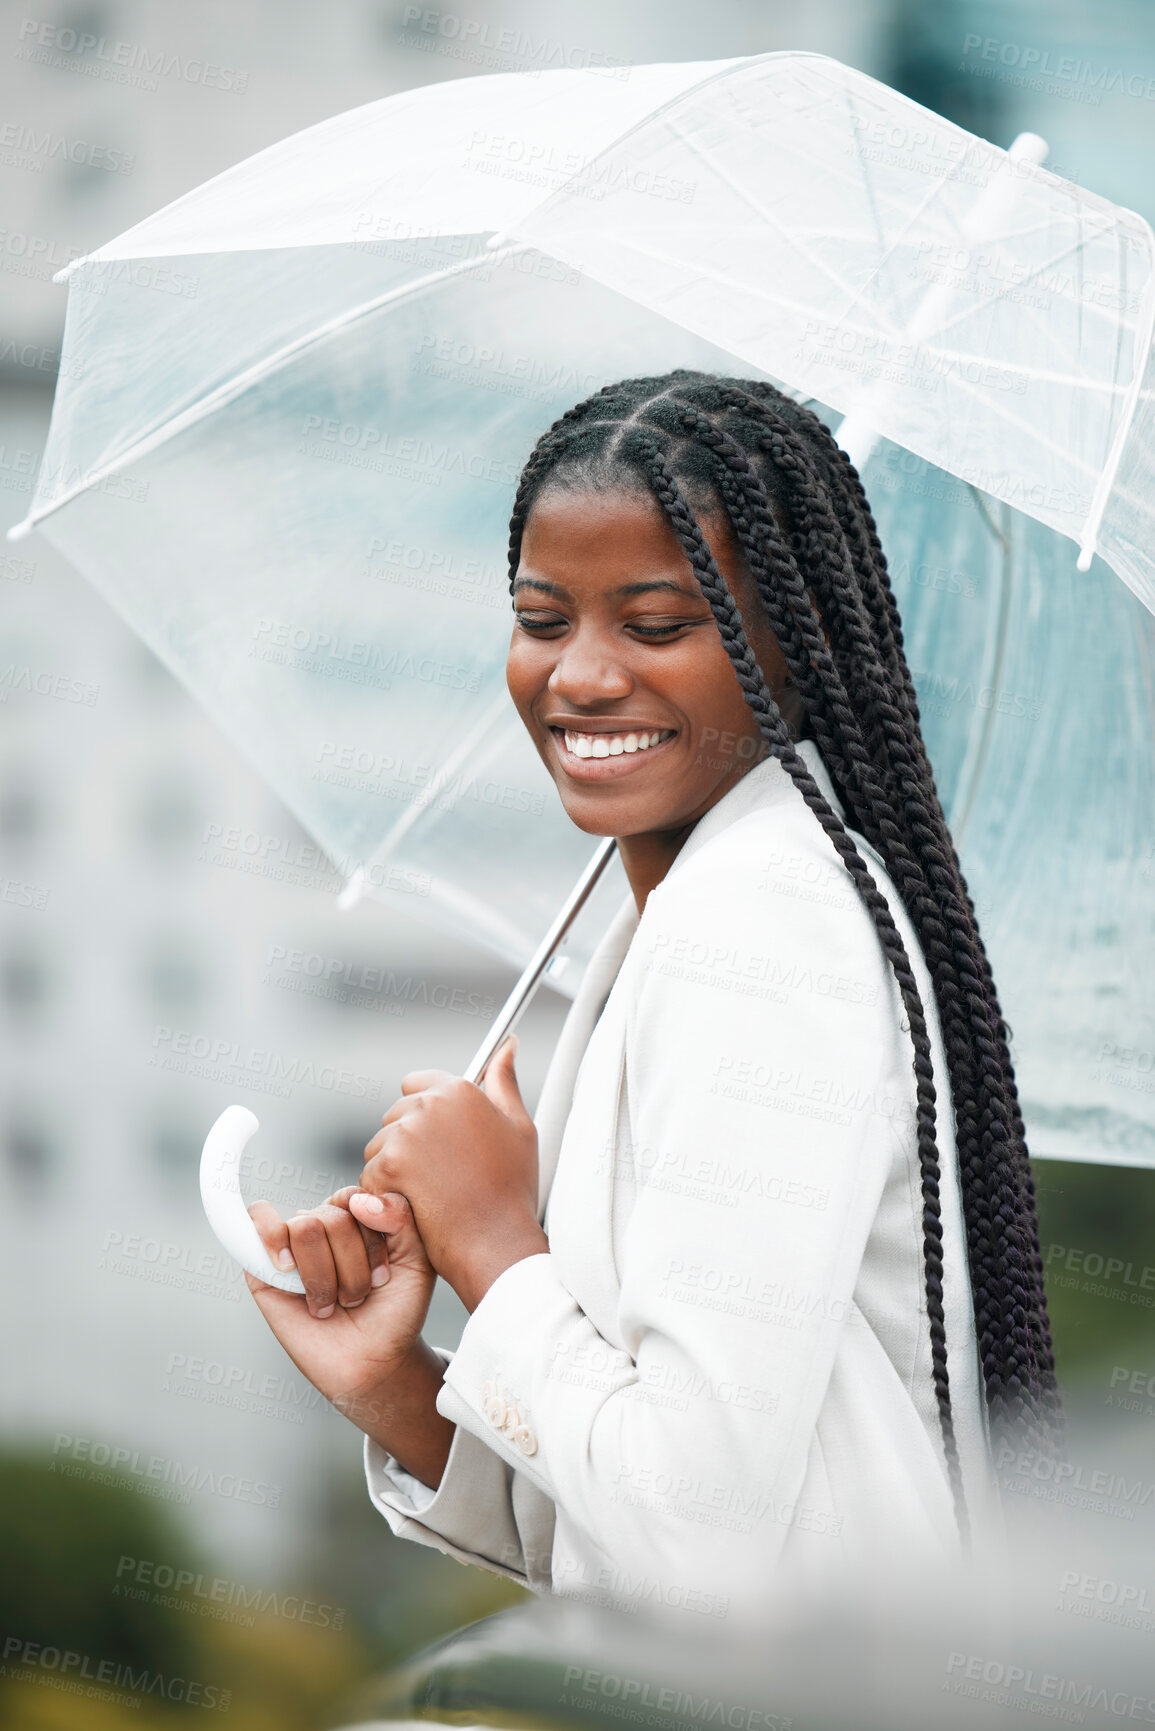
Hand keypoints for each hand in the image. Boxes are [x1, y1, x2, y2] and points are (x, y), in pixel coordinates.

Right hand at [245, 1186, 436, 1431]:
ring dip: (325, 1277)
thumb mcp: (416, 1259)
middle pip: (331, 1217)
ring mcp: (291, 1244)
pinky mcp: (261, 1267)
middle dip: (351, 1266)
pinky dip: (272, 1238)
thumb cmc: (395, 1312)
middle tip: (357, 1296)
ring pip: (304, 1228)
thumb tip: (359, 1200)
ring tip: (332, 1302)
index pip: (356, 1197)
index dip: (374, 1241)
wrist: (374, 1362)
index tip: (384, 1276)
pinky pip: (255, 1223)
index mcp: (356, 1215)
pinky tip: (288, 1267)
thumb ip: (401, 1216)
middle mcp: (322, 1225)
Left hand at [350, 1036, 548, 1312]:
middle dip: (409, 1143)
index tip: (439, 1142)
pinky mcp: (391, 1164)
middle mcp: (431, 1104)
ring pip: (380, 1146)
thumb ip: (504, 1081)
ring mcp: (407, 1133)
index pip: (416, 1083)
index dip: (424, 1112)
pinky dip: (385, 1193)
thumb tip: (507, 1044)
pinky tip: (415, 1205)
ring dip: (394, 1169)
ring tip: (431, 1193)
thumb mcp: (520, 1127)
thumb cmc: (511, 1190)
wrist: (496, 1243)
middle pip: (396, 1115)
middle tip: (441, 1175)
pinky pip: (372, 1174)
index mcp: (460, 1090)